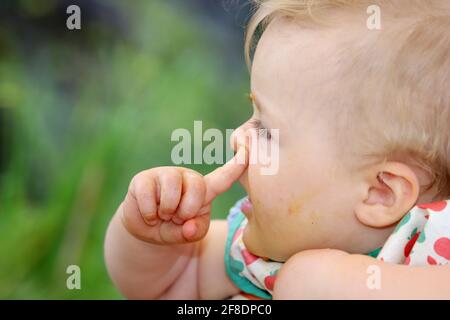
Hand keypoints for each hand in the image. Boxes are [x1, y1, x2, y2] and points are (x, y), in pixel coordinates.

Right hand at [121, 147, 247, 244]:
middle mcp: (186, 177)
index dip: (235, 167)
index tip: (248, 153)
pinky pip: (149, 197)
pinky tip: (149, 213)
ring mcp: (164, 174)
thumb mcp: (189, 234)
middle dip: (187, 211)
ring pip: (172, 192)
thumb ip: (195, 232)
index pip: (222, 178)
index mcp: (203, 190)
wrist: (145, 230)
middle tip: (177, 218)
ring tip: (163, 214)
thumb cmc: (173, 227)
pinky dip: (149, 214)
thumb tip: (188, 226)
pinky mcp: (143, 178)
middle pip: (197, 187)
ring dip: (167, 212)